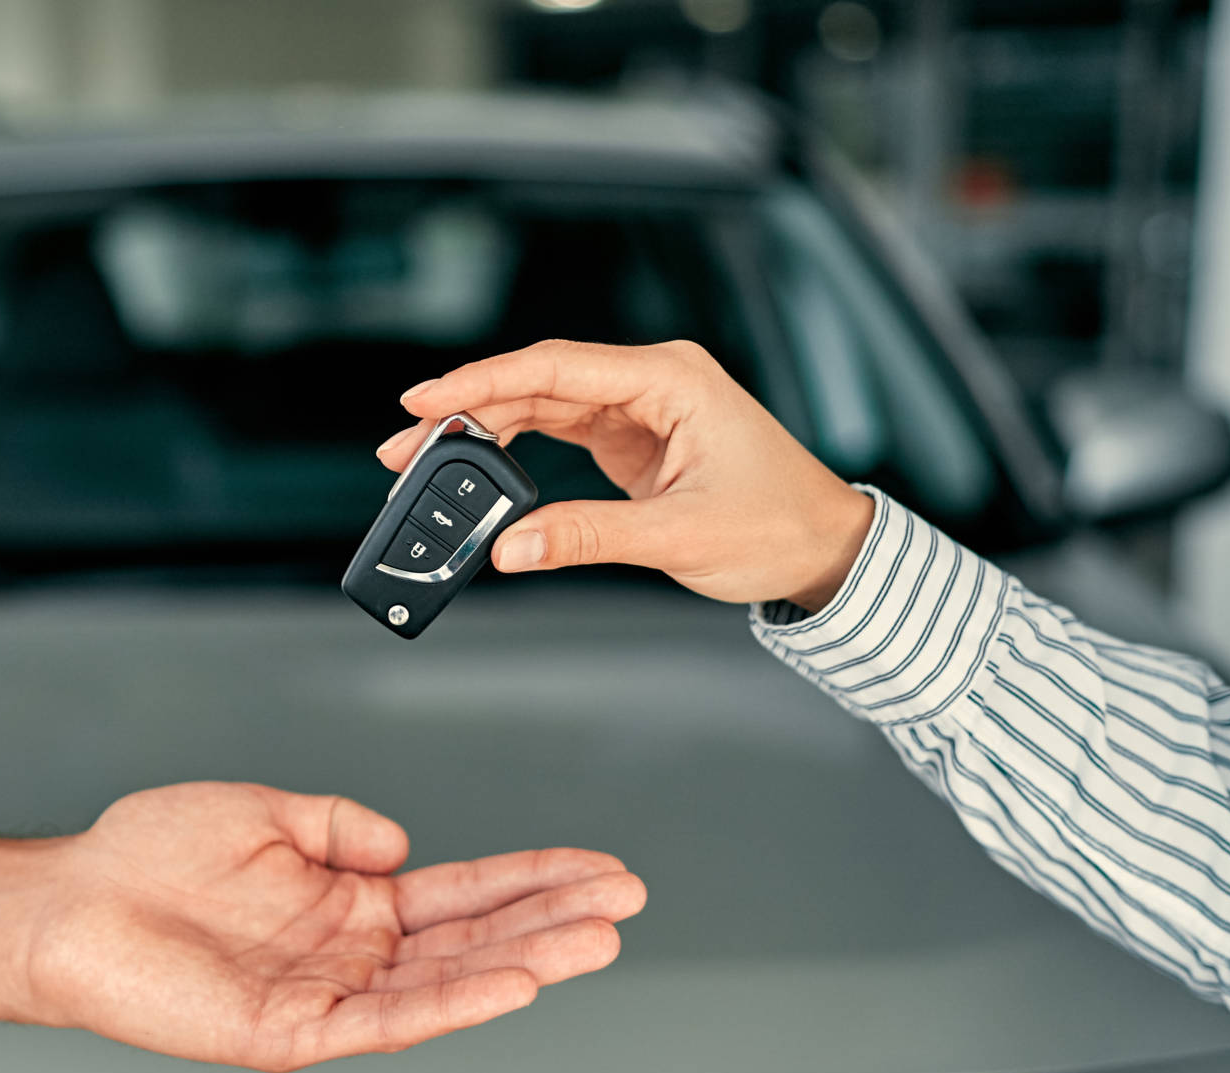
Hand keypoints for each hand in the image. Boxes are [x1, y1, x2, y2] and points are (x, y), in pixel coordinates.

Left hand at [21, 782, 643, 1071]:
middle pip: (472, 941)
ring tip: (594, 941)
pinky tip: (507, 982)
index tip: (600, 869)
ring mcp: (324, 997)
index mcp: (346, 903)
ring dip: (524, 963)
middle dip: (553, 921)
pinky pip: (385, 1021)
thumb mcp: (261, 809)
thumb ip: (338, 822)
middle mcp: (345, 955)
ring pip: (444, 984)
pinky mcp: (290, 1033)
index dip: (532, 880)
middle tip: (626, 904)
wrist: (64, 905)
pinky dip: (450, 1003)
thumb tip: (400, 841)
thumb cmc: (141, 862)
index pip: (462, 894)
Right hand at [378, 339, 875, 611]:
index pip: (557, 367)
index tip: (425, 400)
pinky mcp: (633, 438)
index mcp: (672, 378)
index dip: (482, 382)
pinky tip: (477, 464)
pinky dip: (515, 447)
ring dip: (484, 428)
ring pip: (542, 403)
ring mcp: (641, 406)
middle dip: (467, 410)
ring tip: (426, 458)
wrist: (824, 547)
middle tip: (405, 445)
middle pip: (538, 380)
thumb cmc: (779, 526)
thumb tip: (511, 547)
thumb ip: (588, 537)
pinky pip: (559, 430)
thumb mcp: (679, 536)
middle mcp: (653, 380)